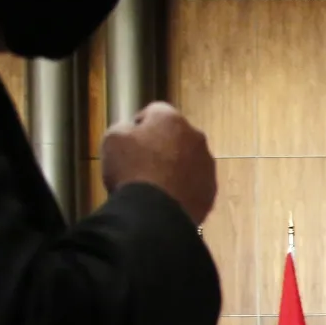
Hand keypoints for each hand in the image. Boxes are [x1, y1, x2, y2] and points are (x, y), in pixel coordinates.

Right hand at [101, 102, 217, 224]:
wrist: (156, 212)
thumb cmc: (131, 169)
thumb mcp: (113, 139)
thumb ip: (125, 128)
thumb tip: (134, 130)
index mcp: (171, 119)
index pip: (155, 112)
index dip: (141, 124)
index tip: (131, 138)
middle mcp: (196, 137)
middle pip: (176, 135)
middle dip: (162, 144)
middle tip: (144, 161)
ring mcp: (208, 165)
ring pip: (189, 159)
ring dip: (176, 165)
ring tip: (157, 182)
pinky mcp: (211, 190)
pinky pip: (195, 182)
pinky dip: (184, 186)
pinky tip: (169, 196)